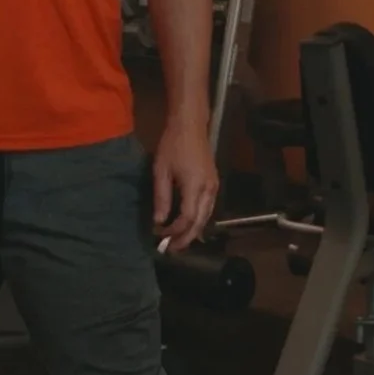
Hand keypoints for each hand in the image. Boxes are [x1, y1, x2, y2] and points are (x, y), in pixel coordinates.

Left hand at [152, 116, 218, 250]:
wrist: (190, 125)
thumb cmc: (172, 144)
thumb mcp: (161, 169)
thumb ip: (161, 197)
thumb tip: (159, 221)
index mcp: (195, 186)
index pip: (187, 218)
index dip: (175, 231)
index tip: (160, 236)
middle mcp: (209, 190)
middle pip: (200, 222)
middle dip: (186, 238)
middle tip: (171, 249)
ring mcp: (214, 187)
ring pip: (206, 217)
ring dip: (193, 231)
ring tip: (178, 241)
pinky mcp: (214, 183)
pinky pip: (208, 208)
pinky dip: (198, 220)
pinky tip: (188, 224)